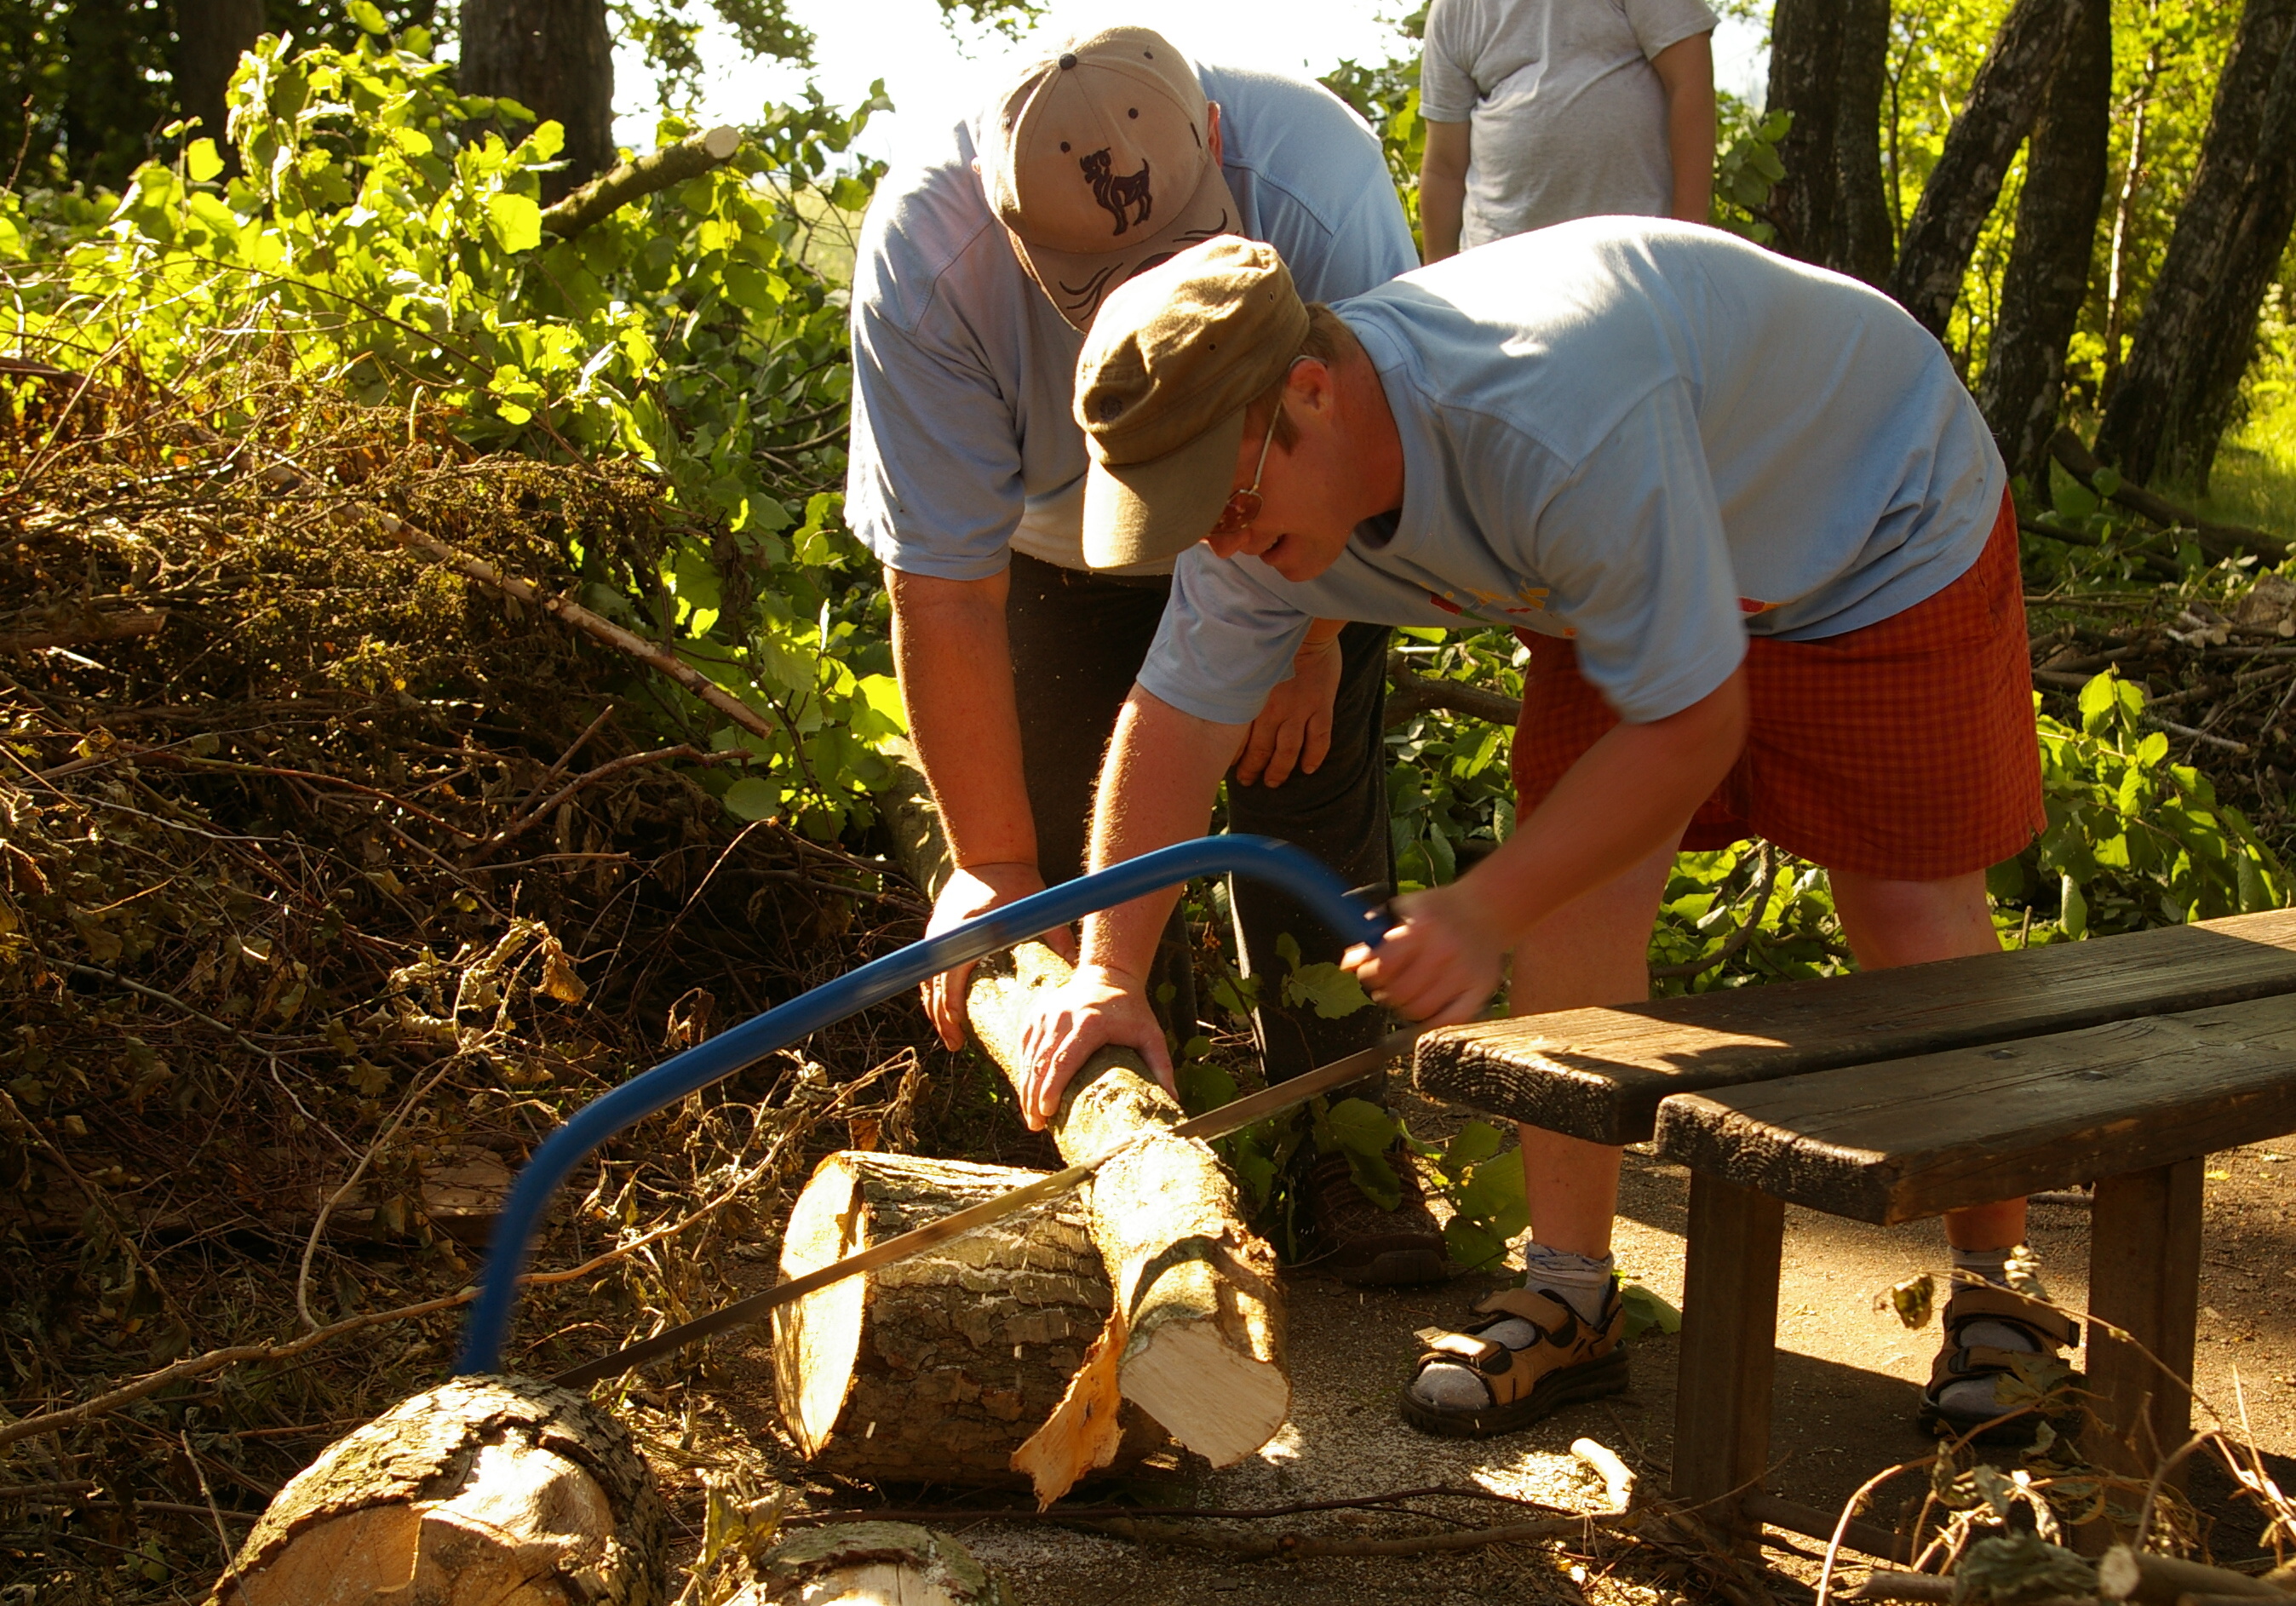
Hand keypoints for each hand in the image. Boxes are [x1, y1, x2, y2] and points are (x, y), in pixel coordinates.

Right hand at [921, 862, 1076, 1049]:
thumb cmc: (1015, 881)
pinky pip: (929, 966)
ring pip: (927, 979)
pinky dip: (933, 988)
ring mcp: (937, 932)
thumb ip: (1056, 937)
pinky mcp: (937, 930)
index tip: (959, 1032)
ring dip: (935, 1007)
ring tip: (949, 1033)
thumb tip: (1077, 966)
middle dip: (942, 1019)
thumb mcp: (1037, 910)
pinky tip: (942, 1006)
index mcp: (967, 934)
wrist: (990, 853)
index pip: (952, 980)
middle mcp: (945, 935)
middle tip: (955, 1045)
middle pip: (934, 987)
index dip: (952, 1010)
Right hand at [1015, 964, 1169, 1130]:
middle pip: (1041, 1062)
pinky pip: (1025, 1048)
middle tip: (1037, 1125)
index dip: (1053, 1087)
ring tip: (1031, 1118)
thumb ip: (1161, 1065)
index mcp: (1090, 1022)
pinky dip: (1024, 1072)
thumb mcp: (1151, 1034)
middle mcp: (1062, 1016)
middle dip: (1035, 1097)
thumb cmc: (1131, 1010)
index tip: (1047, 1112)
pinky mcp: (1035, 1015)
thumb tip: (1173, 1099)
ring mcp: (1045, 1015)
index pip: (1065, 1059)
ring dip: (1026, 1089)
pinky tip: (1028, 1093)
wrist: (1108, 974)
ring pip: (1029, 1057)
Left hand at [1234, 634, 1340, 786]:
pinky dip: (1314, 756)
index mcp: (1252, 699)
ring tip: (1274, 783)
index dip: (1233, 755)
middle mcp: (1274, 709)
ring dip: (1280, 769)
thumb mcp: (1244, 663)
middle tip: (1249, 781)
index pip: (1239, 736)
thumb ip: (1237, 684)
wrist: (1304, 626)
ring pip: (1288, 750)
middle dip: (1253, 769)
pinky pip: (1319, 738)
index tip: (1228, 766)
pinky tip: (1309, 769)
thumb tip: (1216, 690)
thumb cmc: (1270, 640)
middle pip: (1262, 749)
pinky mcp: (1320, 706)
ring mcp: (1299, 709)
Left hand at [1344, 882, 1507, 1025]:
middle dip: (1387, 993)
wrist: (1486, 908)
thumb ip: (1372, 938)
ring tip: (1410, 993)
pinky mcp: (1480, 989)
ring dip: (1407, 1007)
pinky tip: (1428, 1009)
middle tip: (1389, 986)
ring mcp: (1464, 972)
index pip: (1382, 967)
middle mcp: (1444, 950)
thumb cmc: (1439, 911)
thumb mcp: (1401, 912)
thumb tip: (1348, 965)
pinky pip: (1449, 1020)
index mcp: (1422, 927)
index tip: (1371, 974)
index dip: (1370, 975)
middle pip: (1399, 993)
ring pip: (1420, 1011)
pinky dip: (1433, 1021)